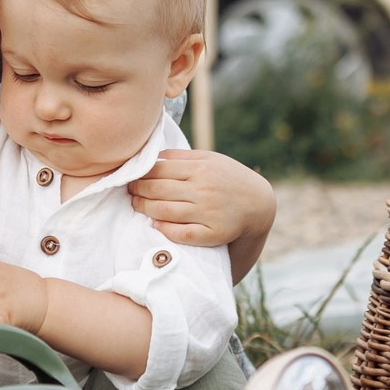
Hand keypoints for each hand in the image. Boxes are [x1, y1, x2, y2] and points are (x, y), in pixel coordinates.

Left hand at [129, 149, 274, 247]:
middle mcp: (203, 189)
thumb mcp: (210, 159)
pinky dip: (165, 230)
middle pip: (158, 190)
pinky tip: (156, 226)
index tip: (130, 177)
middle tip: (130, 192)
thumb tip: (152, 156)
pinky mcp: (213, 233)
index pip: (159, 169)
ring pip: (165, 211)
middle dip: (138, 191)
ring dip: (145, 209)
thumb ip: (181, 157)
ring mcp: (208, 212)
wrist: (258, 203)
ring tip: (137, 206)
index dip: (140, 174)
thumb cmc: (229, 177)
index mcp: (200, 168)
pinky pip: (183, 234)